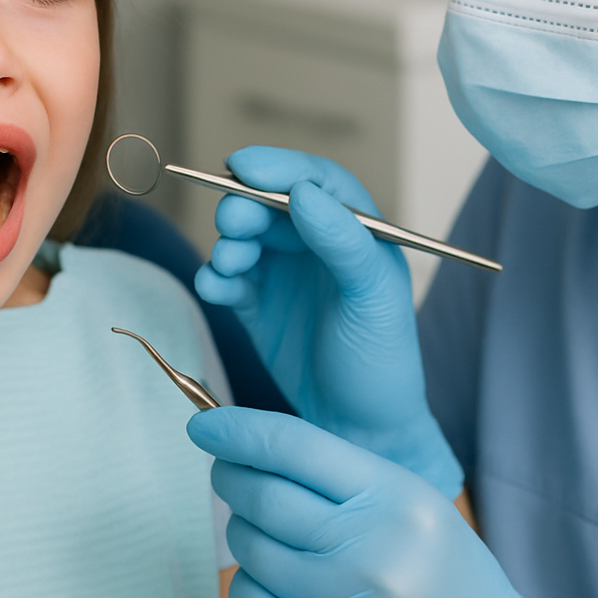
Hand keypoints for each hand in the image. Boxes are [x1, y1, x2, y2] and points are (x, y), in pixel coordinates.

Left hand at [189, 407, 584, 597]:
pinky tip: (268, 574)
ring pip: (253, 549)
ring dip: (241, 530)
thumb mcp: (408, 499)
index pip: (297, 447)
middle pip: (266, 498)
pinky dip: (247, 582)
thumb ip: (338, 472)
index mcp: (398, 496)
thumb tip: (247, 443)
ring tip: (259, 525)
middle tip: (225, 469)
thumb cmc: (438, 564)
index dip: (240, 431)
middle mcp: (375, 549)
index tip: (205, 424)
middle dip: (231, 476)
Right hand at [195, 147, 460, 495]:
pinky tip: (217, 287)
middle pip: (269, 204)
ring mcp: (284, 275)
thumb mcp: (374, 297)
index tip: (243, 166)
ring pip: (244, 238)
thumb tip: (303, 192)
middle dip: (244, 206)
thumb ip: (343, 241)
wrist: (359, 432)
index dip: (279, 167)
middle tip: (232, 223)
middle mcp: (317, 246)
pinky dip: (215, 276)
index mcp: (356, 232)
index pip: (315, 181)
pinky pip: (227, 277)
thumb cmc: (382, 362)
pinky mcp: (255, 306)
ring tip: (229, 264)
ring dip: (229, 242)